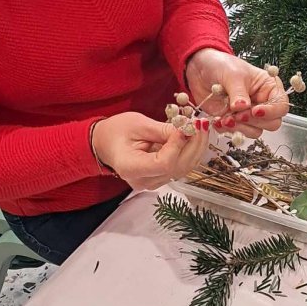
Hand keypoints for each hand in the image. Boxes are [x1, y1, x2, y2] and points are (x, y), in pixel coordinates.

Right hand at [91, 112, 207, 190]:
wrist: (105, 143)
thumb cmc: (116, 131)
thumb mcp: (137, 124)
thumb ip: (162, 130)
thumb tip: (187, 130)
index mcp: (131, 168)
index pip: (163, 164)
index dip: (177, 145)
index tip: (184, 127)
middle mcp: (143, 181)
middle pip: (177, 167)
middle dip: (193, 144)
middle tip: (201, 123)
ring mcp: (153, 182)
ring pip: (183, 169)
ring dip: (196, 147)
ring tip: (201, 127)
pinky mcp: (160, 178)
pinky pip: (181, 167)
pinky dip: (190, 151)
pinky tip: (195, 136)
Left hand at [185, 48, 289, 138]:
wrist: (200, 69)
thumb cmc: (222, 65)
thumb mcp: (232, 75)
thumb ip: (239, 92)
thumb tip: (243, 108)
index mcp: (268, 87)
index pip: (281, 105)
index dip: (271, 111)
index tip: (255, 111)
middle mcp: (262, 103)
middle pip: (271, 123)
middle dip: (253, 122)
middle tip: (236, 115)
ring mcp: (249, 114)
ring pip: (255, 131)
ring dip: (240, 128)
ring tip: (224, 119)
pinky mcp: (235, 121)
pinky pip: (238, 133)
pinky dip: (228, 131)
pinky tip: (217, 121)